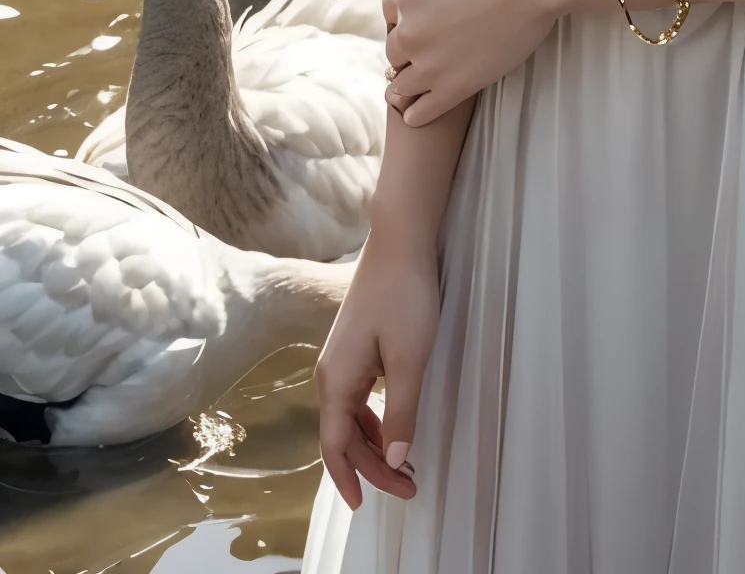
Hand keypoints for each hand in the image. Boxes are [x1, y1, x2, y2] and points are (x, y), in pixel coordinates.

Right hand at [317, 242, 439, 507]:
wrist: (400, 240)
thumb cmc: (404, 295)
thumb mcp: (410, 358)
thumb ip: (401, 411)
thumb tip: (393, 459)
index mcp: (336, 380)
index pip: (336, 446)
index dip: (351, 478)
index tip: (363, 505)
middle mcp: (331, 373)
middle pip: (343, 436)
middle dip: (371, 467)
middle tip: (406, 488)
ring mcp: (343, 358)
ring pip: (350, 416)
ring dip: (373, 444)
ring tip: (402, 464)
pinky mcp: (357, 345)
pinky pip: (358, 396)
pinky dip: (373, 419)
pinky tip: (392, 425)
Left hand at [384, 0, 582, 125]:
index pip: (389, 14)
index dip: (404, 17)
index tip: (419, 24)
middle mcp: (410, 34)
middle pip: (394, 52)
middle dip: (408, 51)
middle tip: (428, 53)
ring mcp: (430, 65)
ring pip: (401, 86)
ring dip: (407, 85)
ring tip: (415, 90)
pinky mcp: (454, 88)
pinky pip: (421, 112)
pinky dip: (417, 115)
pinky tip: (418, 115)